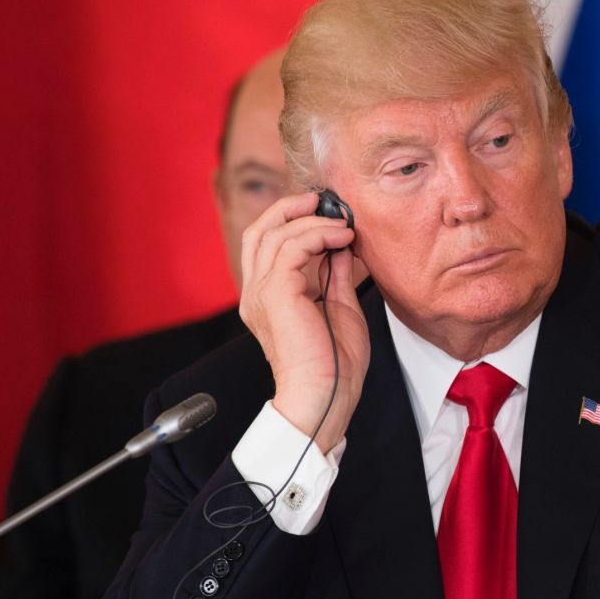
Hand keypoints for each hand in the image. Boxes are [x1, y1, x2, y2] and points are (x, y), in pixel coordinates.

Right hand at [238, 192, 368, 453]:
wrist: (326, 397)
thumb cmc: (335, 366)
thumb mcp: (338, 308)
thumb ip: (334, 275)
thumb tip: (340, 245)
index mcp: (267, 297)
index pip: (266, 243)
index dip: (292, 220)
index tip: (328, 213)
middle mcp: (256, 292)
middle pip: (260, 230)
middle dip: (291, 208)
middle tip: (325, 201)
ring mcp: (261, 293)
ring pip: (276, 234)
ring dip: (313, 222)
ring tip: (343, 224)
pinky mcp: (276, 294)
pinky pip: (291, 248)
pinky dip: (318, 236)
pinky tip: (342, 239)